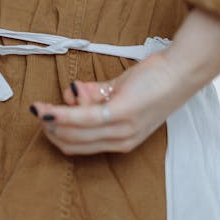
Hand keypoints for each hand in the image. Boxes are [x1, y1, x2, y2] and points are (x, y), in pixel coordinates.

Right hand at [28, 7, 219, 155]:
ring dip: (52, 120)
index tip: (44, 120)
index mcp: (121, 141)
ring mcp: (122, 128)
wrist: (181, 71)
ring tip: (40, 106)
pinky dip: (62, 113)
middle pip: (71, 142)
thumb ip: (95, 97)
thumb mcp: (119, 94)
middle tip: (38, 112)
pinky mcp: (122, 112)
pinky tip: (49, 107)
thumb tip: (71, 95)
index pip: (78, 148)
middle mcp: (121, 140)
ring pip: (73, 131)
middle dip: (49, 129)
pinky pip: (83, 116)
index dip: (56, 136)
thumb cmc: (153, 80)